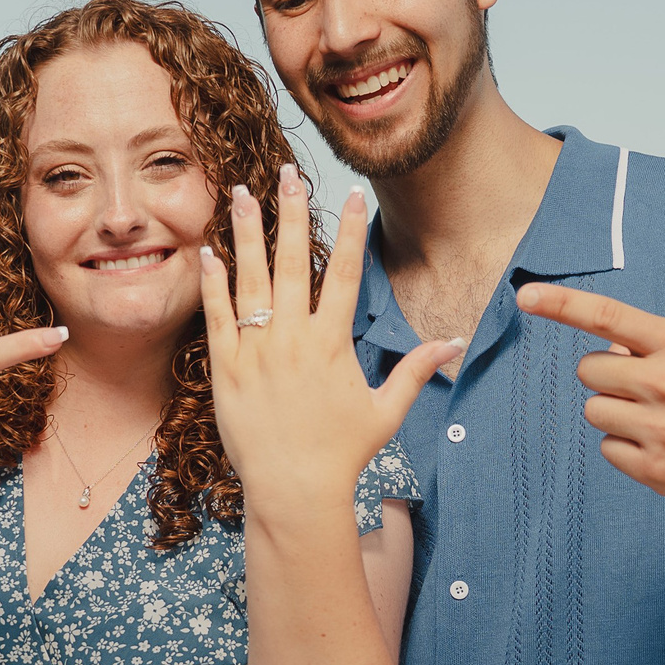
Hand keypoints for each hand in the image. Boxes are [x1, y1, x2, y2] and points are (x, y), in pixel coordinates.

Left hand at [200, 165, 460, 516]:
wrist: (293, 490)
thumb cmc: (342, 454)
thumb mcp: (386, 411)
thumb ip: (415, 370)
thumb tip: (455, 343)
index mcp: (333, 343)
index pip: (345, 273)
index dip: (350, 231)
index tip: (352, 195)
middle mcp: (294, 339)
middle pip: (293, 262)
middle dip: (293, 213)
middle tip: (290, 173)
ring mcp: (256, 351)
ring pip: (250, 280)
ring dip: (249, 233)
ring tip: (244, 193)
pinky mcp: (225, 369)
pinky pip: (218, 317)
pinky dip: (213, 283)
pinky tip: (209, 251)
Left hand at [515, 283, 664, 509]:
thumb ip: (651, 343)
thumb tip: (601, 347)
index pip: (609, 316)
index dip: (562, 305)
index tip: (526, 295)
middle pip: (588, 370)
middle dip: (606, 378)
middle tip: (646, 390)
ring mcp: (661, 428)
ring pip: (593, 410)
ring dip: (615, 413)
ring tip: (658, 419)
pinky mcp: (654, 467)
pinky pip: (606, 448)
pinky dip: (626, 447)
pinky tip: (662, 445)